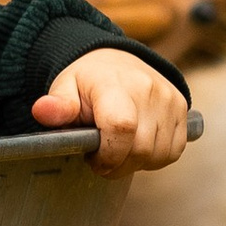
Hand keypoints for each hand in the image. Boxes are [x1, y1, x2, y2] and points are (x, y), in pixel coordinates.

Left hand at [32, 47, 191, 174]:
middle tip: (101, 158)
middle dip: (118, 165)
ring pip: (158, 155)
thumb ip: (56, 105)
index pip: (121, 128)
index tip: (94, 159)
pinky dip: (155, 157)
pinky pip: (173, 150)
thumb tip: (42, 111)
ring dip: (136, 163)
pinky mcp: (183, 109)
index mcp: (114, 84)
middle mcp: (148, 89)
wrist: (116, 60)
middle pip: (141, 149)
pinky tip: (137, 146)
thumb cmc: (87, 82)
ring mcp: (169, 99)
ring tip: (118, 149)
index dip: (108, 155)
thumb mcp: (64, 88)